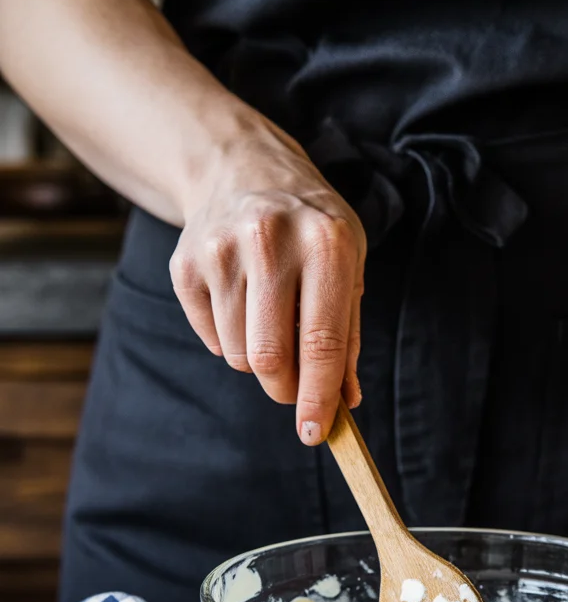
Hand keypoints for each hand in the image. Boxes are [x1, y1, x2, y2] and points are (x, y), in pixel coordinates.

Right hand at [169, 115, 366, 442]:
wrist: (243, 167)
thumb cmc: (310, 228)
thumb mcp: (348, 267)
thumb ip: (347, 338)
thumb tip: (344, 403)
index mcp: (325, 242)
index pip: (321, 342)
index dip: (318, 397)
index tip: (315, 433)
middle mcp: (270, 241)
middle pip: (269, 358)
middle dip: (285, 389)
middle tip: (294, 386)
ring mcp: (220, 249)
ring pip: (238, 355)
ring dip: (258, 361)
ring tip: (271, 322)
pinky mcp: (185, 264)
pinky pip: (211, 339)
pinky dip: (230, 339)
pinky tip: (242, 303)